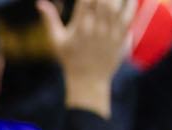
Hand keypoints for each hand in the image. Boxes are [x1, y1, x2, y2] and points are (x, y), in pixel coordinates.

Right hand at [39, 0, 133, 117]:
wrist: (88, 80)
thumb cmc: (70, 59)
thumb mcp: (56, 40)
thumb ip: (49, 20)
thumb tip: (40, 2)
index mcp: (79, 27)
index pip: (85, 1)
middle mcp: (95, 29)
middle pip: (103, 2)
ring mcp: (109, 34)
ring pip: (117, 8)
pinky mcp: (121, 39)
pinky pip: (128, 18)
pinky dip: (131, 5)